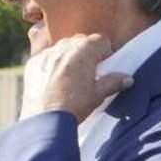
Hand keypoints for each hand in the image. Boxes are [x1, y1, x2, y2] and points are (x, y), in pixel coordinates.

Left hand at [18, 34, 132, 122]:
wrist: (45, 121)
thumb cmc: (73, 106)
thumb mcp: (97, 94)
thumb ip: (113, 82)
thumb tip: (127, 79)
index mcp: (83, 50)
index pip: (101, 40)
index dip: (105, 52)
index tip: (105, 66)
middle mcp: (64, 47)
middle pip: (81, 41)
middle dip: (87, 52)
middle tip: (90, 72)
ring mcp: (46, 54)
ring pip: (63, 47)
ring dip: (69, 56)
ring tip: (72, 76)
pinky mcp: (33, 63)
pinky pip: (46, 57)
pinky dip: (52, 64)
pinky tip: (54, 81)